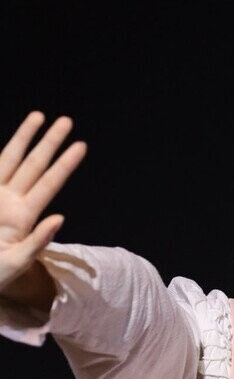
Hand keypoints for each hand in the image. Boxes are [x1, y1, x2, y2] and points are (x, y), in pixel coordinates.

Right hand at [0, 111, 86, 293]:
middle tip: (67, 121)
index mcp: (24, 217)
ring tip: (39, 116)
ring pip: (11, 159)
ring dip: (24, 138)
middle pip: (34, 165)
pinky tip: (11, 142)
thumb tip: (60, 218)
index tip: (80, 146)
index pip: (48, 184)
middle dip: (49, 142)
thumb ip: (37, 242)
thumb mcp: (16, 263)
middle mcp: (11, 201)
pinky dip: (0, 155)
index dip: (64, 165)